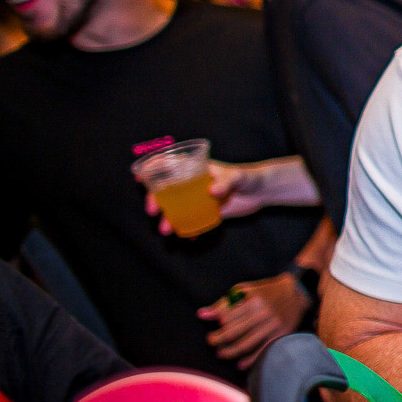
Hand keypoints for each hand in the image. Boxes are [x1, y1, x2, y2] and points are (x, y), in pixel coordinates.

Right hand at [144, 159, 315, 234]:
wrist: (263, 191)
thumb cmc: (249, 177)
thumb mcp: (238, 176)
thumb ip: (226, 181)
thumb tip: (212, 191)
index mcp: (197, 169)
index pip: (171, 165)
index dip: (154, 169)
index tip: (139, 177)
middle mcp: (194, 184)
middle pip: (168, 190)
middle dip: (155, 200)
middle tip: (152, 211)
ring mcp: (199, 198)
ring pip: (177, 208)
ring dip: (168, 219)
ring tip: (166, 230)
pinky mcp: (208, 211)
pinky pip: (193, 220)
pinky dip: (188, 228)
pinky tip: (188, 236)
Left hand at [198, 272, 312, 369]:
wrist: (295, 293)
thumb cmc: (265, 292)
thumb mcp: (245, 291)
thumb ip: (224, 303)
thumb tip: (201, 314)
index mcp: (253, 300)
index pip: (227, 317)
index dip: (216, 325)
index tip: (211, 329)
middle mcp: (263, 313)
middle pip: (233, 332)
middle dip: (217, 340)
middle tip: (211, 341)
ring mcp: (273, 325)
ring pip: (245, 344)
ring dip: (229, 352)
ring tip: (220, 353)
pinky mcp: (281, 334)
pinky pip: (262, 350)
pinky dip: (250, 360)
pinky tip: (240, 364)